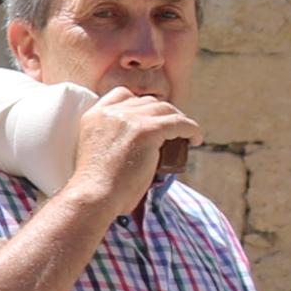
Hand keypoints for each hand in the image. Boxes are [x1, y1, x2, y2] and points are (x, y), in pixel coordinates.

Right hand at [65, 91, 197, 208]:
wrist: (94, 196)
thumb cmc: (97, 188)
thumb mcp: (96, 152)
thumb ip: (111, 140)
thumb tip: (137, 148)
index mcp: (94, 115)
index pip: (122, 94)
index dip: (140, 104)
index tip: (150, 118)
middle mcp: (110, 112)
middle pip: (146, 101)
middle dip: (162, 113)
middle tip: (173, 129)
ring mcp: (129, 119)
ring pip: (164, 109)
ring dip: (178, 119)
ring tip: (186, 134)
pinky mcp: (147, 130)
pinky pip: (179, 123)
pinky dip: (191, 129)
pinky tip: (196, 138)